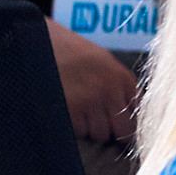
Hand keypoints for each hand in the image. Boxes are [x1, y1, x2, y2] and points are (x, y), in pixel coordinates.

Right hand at [47, 18, 135, 143]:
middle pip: (124, 129)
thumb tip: (131, 110)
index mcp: (122, 78)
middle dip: (113, 130)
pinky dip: (73, 127)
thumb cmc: (68, 50)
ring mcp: (90, 103)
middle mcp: (110, 92)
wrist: (37, 40)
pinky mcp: (69, 112)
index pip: (139, 113)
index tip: (121, 124)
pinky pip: (79, 132)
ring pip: (100, 134)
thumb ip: (118, 85)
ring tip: (78, 111)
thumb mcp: (102, 61)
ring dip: (91, 129)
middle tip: (100, 123)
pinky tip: (66, 110)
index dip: (130, 121)